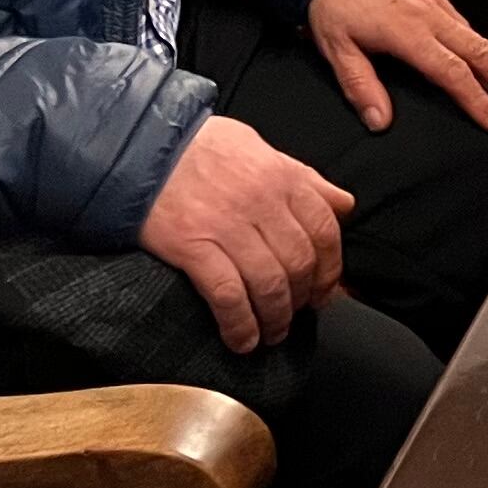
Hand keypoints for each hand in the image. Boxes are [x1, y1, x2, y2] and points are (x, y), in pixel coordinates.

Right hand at [137, 115, 350, 354]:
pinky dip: (240, 324)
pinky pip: (228, 295)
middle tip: (295, 315)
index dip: (330, 268)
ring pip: (269, 284)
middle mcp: (262, 203)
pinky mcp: (193, 246)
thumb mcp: (262, 149)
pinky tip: (242, 340)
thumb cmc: (204, 148)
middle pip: (299, 263)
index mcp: (283, 178)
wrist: (144, 147)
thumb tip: (344, 204)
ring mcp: (228, 226)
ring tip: (271, 334)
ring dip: (275, 319)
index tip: (324, 290)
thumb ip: (305, 179)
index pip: (325, 230)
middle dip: (303, 299)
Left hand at [307, 0, 487, 133]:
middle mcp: (431, 16)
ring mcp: (436, 1)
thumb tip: (379, 121)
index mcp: (409, 33)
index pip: (453, 72)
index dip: (476, 99)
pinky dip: (480, 42)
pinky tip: (481, 55)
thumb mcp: (336, 46)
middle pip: (482, 52)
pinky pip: (464, 21)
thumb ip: (360, 85)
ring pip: (478, 35)